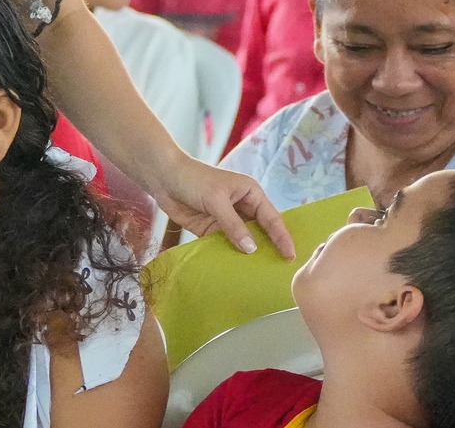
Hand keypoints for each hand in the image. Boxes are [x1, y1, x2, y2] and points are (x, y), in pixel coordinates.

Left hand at [149, 152, 295, 257]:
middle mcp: (243, 207)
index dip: (282, 237)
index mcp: (251, 194)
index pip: (271, 218)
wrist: (164, 178)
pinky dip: (230, 256)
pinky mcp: (211, 229)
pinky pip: (225, 245)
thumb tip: (251, 249)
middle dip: (269, 248)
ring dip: (249, 255)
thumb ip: (233, 225)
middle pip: (260, 231)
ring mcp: (227, 220)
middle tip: (280, 270)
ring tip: (261, 275)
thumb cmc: (195, 180)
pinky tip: (235, 270)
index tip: (290, 255)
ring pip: (244, 240)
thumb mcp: (216, 200)